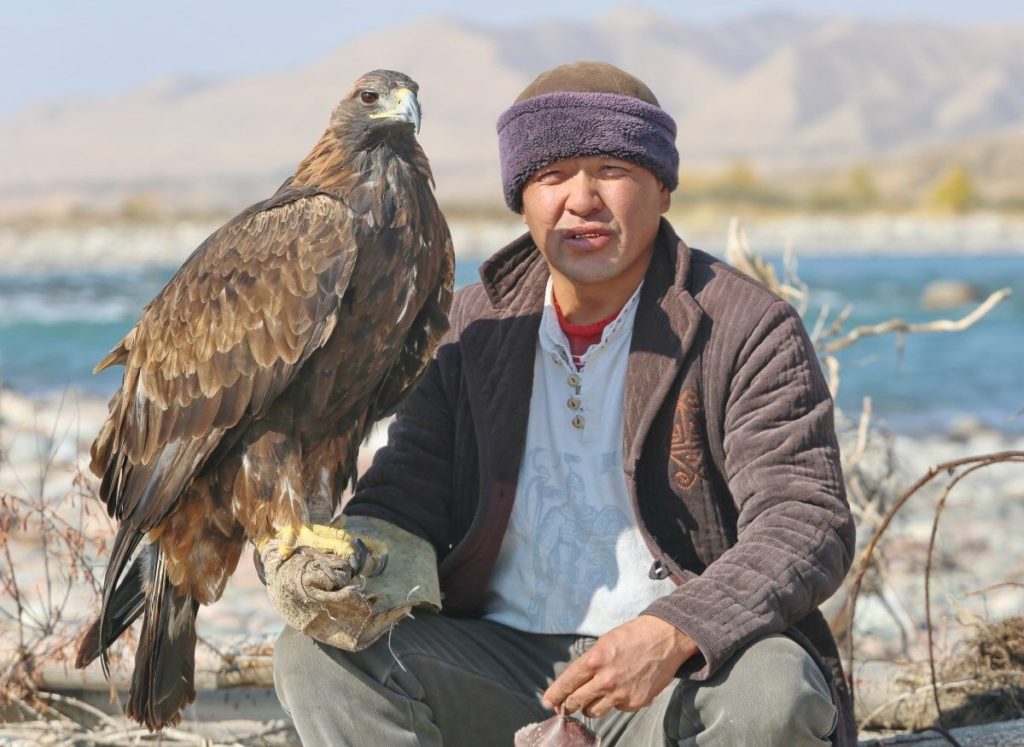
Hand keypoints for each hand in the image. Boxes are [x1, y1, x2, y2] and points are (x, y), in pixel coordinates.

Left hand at [542, 615, 698, 717]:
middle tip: (565, 705)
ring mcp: (620, 694)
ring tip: (595, 696)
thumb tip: (575, 680)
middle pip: (576, 701)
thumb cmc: (633, 636)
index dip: (554, 695)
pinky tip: (622, 688)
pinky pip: (616, 708)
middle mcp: (605, 680)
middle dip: (568, 704)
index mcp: (595, 660)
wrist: (666, 638)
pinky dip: (614, 702)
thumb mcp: (604, 643)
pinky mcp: (634, 703)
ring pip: (593, 711)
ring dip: (589, 706)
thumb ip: (589, 663)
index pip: (567, 683)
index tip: (547, 702)